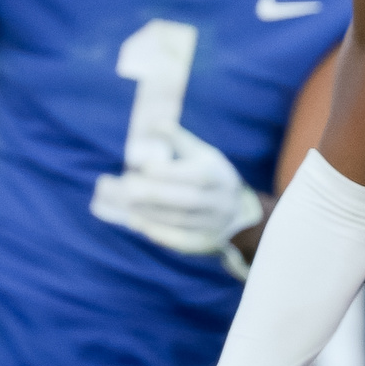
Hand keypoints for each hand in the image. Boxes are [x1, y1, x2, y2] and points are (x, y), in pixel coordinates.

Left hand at [93, 137, 265, 261]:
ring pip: (180, 221)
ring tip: (127, 203)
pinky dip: (158, 233)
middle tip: (127, 187)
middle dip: (155, 195)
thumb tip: (154, 123)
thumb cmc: (213, 175)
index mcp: (217, 176)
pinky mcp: (203, 242)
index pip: (195, 175)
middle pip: (187, 201)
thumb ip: (179, 140)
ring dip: (151, 213)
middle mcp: (217, 201)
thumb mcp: (204, 154)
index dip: (169, 172)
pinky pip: (180, 240)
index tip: (144, 167)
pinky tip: (137, 223)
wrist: (238, 213)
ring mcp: (211, 224)